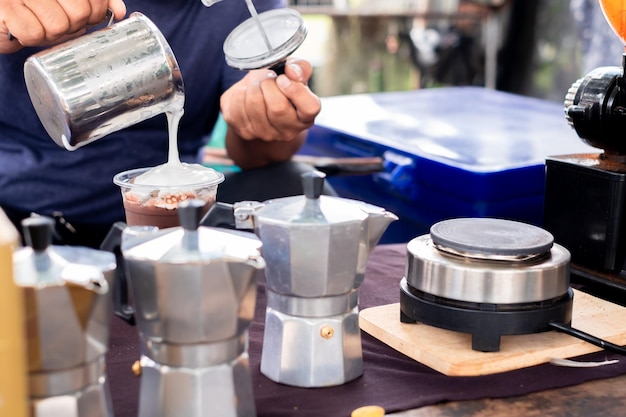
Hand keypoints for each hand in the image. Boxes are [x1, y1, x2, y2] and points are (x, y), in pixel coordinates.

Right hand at [0, 0, 126, 52]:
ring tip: (37, 24)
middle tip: (55, 23)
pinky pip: (34, 33)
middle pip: (79, 13)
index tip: (83, 17)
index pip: (94, 0)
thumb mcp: (65, 4)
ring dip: (49, 34)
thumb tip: (119, 11)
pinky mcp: (5, 9)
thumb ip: (93, 3)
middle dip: (71, 26)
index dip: (94, 13)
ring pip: (58, 26)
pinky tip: (22, 29)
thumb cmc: (32, 10)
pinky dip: (30, 37)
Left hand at [221, 58, 320, 168]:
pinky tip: (245, 95)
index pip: (310, 108)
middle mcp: (288, 131)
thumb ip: (300, 68)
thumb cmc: (279, 88)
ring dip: (253, 87)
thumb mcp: (293, 74)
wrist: (256, 104)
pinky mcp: (245, 132)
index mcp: (306, 117)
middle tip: (267, 79)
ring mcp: (266, 135)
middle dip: (268, 85)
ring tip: (256, 86)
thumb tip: (292, 70)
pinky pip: (237, 108)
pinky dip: (239, 94)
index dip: (296, 90)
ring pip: (255, 105)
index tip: (283, 79)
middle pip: (278, 107)